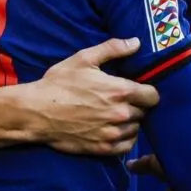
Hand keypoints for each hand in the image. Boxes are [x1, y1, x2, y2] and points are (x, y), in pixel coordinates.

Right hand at [29, 38, 158, 156]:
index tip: (139, 89)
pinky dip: (125, 138)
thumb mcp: (84, 59)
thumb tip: (136, 42)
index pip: (153, 96)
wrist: (37, 111)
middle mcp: (120, 114)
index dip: (148, 91)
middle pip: (145, 112)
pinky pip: (126, 146)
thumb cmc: (59, 83)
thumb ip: (112, 49)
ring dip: (131, 122)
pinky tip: (115, 130)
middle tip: (124, 101)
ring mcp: (112, 133)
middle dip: (138, 106)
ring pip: (136, 129)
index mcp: (120, 91)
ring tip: (117, 115)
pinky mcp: (102, 148)